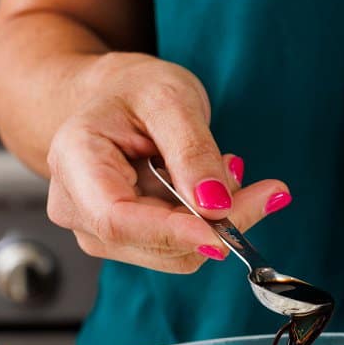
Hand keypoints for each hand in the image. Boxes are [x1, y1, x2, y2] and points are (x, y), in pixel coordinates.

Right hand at [45, 53, 290, 272]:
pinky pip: (181, 249)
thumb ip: (192, 150)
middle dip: (219, 224)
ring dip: (220, 222)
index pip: (117, 219)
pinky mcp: (128, 243)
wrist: (114, 98)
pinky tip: (214, 187)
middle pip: (154, 243)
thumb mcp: (169, 98)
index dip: (172, 232)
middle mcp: (77, 208)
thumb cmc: (133, 91)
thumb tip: (216, 205)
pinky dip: (212, 224)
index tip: (224, 234)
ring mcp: (99, 233)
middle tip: (269, 190)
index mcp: (74, 162)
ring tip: (230, 170)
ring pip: (174, 253)